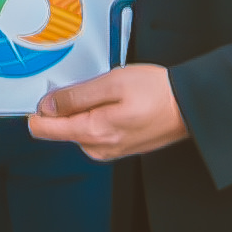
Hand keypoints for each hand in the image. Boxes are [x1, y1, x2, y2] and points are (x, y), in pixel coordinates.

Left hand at [28, 60, 186, 159]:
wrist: (190, 106)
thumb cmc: (158, 93)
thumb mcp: (111, 82)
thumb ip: (74, 96)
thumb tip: (46, 105)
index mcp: (93, 132)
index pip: (43, 129)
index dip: (41, 108)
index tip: (50, 93)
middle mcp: (97, 147)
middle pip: (60, 126)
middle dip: (69, 104)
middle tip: (96, 89)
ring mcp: (108, 149)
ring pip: (78, 127)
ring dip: (87, 108)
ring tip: (113, 95)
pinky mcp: (117, 147)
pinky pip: (94, 130)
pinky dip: (99, 114)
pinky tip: (119, 104)